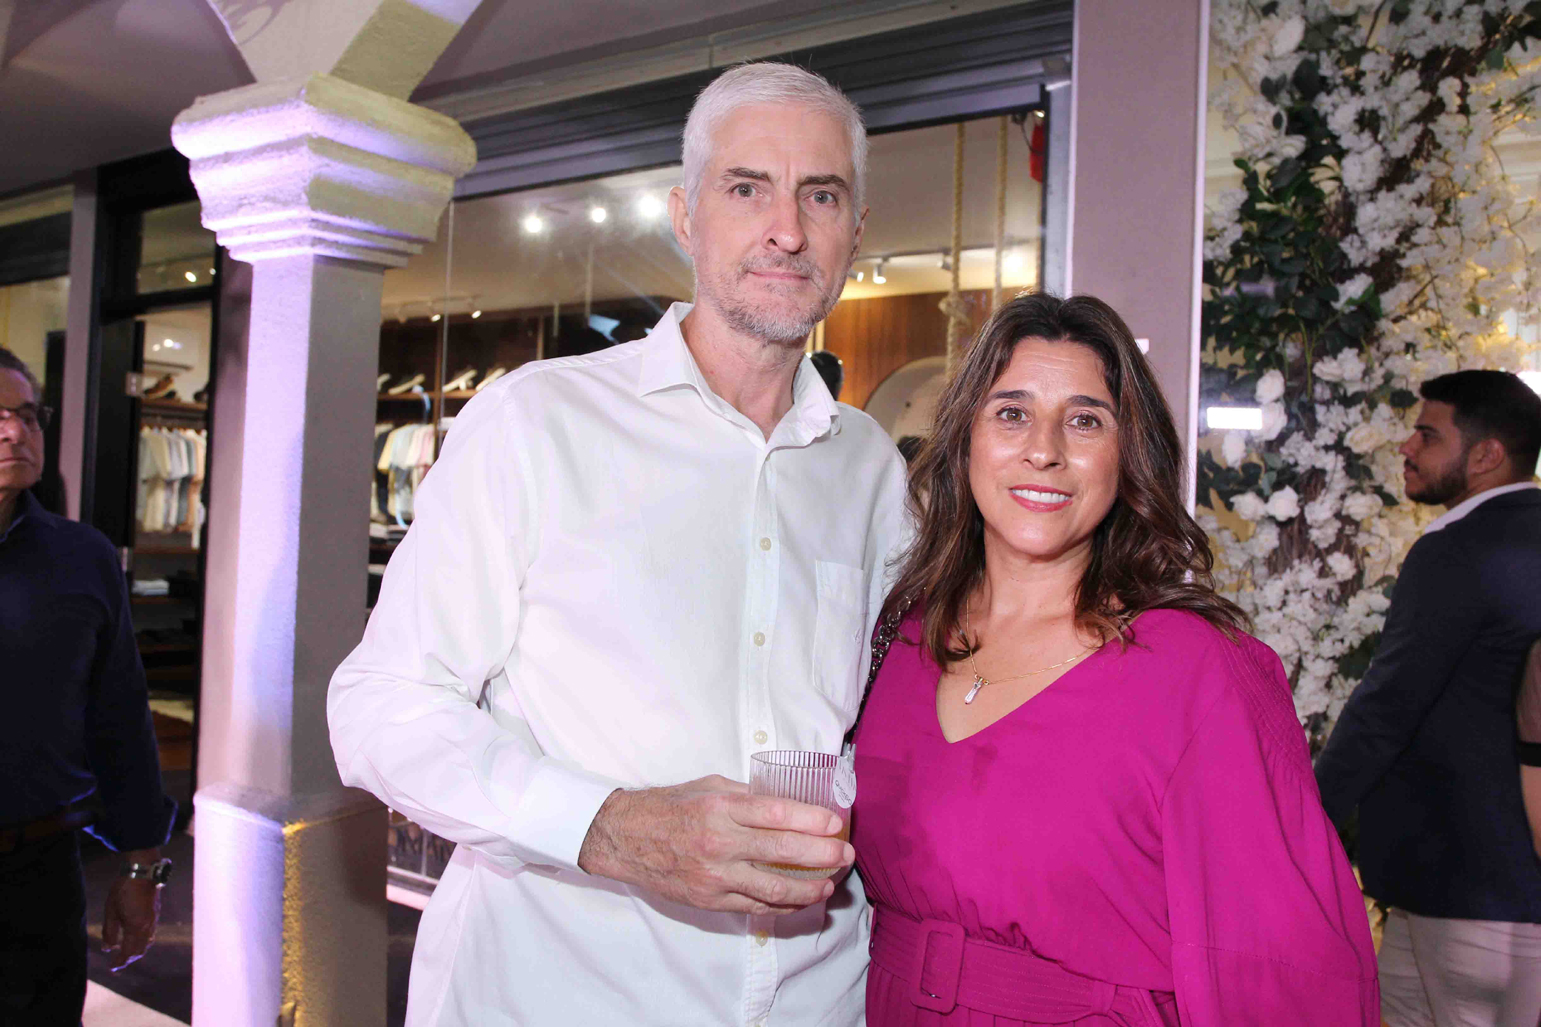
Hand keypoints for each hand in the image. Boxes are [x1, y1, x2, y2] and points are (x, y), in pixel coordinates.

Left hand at [102, 876, 160, 970]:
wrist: (143, 871)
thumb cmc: (123, 890)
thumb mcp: (111, 911)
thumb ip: (109, 931)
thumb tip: (107, 948)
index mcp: (135, 927)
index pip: (128, 952)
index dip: (119, 961)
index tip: (112, 967)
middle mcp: (147, 926)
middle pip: (140, 950)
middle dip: (129, 958)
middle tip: (118, 961)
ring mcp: (154, 920)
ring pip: (147, 942)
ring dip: (137, 950)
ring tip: (125, 951)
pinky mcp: (155, 913)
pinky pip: (150, 933)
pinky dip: (142, 940)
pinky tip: (134, 936)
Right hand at [577, 775, 851, 914]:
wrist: (626, 838)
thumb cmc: (670, 806)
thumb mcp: (709, 786)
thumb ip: (747, 795)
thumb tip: (787, 802)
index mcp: (721, 807)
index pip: (776, 813)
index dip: (811, 819)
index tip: (835, 823)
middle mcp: (720, 842)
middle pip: (782, 851)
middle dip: (821, 855)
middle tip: (845, 854)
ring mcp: (715, 875)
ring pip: (773, 888)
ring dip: (809, 888)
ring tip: (830, 884)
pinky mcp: (710, 900)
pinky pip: (755, 906)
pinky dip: (782, 904)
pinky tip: (800, 900)